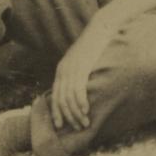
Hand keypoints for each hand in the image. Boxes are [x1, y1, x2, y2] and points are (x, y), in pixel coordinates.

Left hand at [50, 17, 115, 132]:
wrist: (101, 29)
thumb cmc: (95, 46)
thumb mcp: (82, 60)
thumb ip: (78, 74)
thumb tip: (81, 91)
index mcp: (61, 69)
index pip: (55, 95)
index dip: (56, 112)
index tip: (60, 125)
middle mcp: (63, 70)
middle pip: (61, 100)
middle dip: (68, 116)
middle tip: (77, 127)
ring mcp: (72, 69)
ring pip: (69, 98)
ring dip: (76, 113)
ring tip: (84, 123)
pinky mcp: (82, 67)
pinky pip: (78, 89)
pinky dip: (81, 102)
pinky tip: (86, 110)